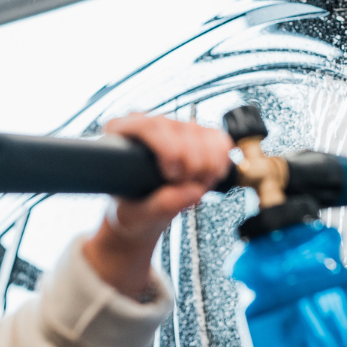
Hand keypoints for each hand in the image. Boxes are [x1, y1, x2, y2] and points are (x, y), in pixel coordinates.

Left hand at [83, 114, 232, 298]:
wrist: (142, 221)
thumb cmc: (130, 217)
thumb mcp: (137, 218)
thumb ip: (160, 206)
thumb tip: (189, 193)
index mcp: (124, 138)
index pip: (146, 124)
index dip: (163, 145)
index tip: (171, 172)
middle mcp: (150, 129)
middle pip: (180, 127)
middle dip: (191, 159)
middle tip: (189, 184)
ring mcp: (176, 132)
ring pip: (203, 132)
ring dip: (209, 161)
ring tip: (199, 184)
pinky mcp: (199, 140)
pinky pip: (220, 140)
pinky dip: (222, 159)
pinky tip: (212, 177)